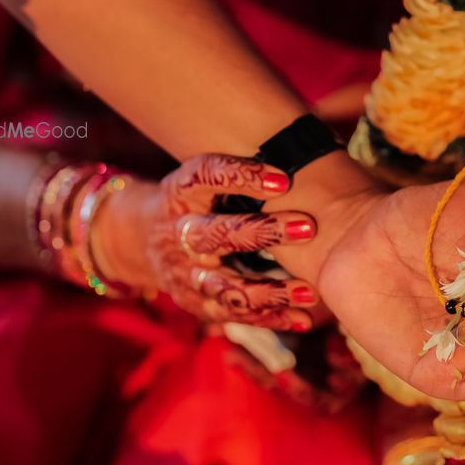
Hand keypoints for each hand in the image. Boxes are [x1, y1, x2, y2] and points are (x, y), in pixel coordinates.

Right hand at [96, 154, 321, 330]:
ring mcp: (187, 273)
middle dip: (263, 232)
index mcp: (182, 191)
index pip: (206, 176)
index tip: (284, 179)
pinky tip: (302, 317)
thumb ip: (246, 171)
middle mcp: (180, 232)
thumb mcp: (207, 177)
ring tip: (309, 292)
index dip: (241, 176)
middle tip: (309, 227)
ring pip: (226, 287)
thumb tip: (315, 145)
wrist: (148, 239)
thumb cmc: (201, 199)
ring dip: (270, 291)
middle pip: (216, 235)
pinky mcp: (197, 303)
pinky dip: (270, 318)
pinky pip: (235, 316)